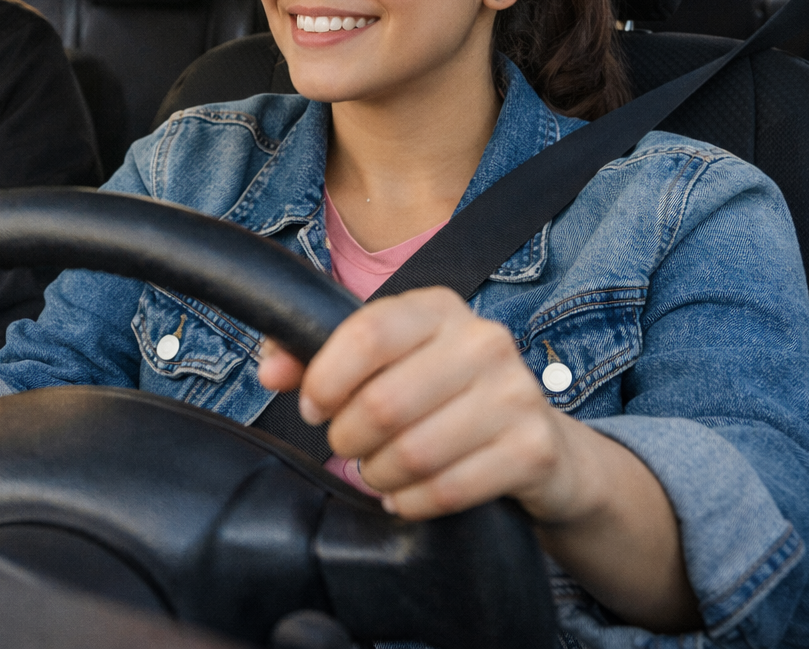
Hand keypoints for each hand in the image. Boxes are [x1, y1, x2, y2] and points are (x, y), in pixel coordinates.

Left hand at [261, 287, 701, 630]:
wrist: (538, 447)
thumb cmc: (441, 398)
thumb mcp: (384, 364)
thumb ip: (315, 356)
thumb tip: (270, 371)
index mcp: (437, 308)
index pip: (366, 333)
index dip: (325, 379)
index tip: (314, 408)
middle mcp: (483, 340)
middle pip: (383, 401)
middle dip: (348, 438)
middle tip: (348, 449)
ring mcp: (516, 393)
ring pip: (414, 450)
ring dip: (378, 473)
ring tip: (376, 471)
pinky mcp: (533, 448)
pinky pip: (448, 488)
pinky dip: (412, 502)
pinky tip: (405, 496)